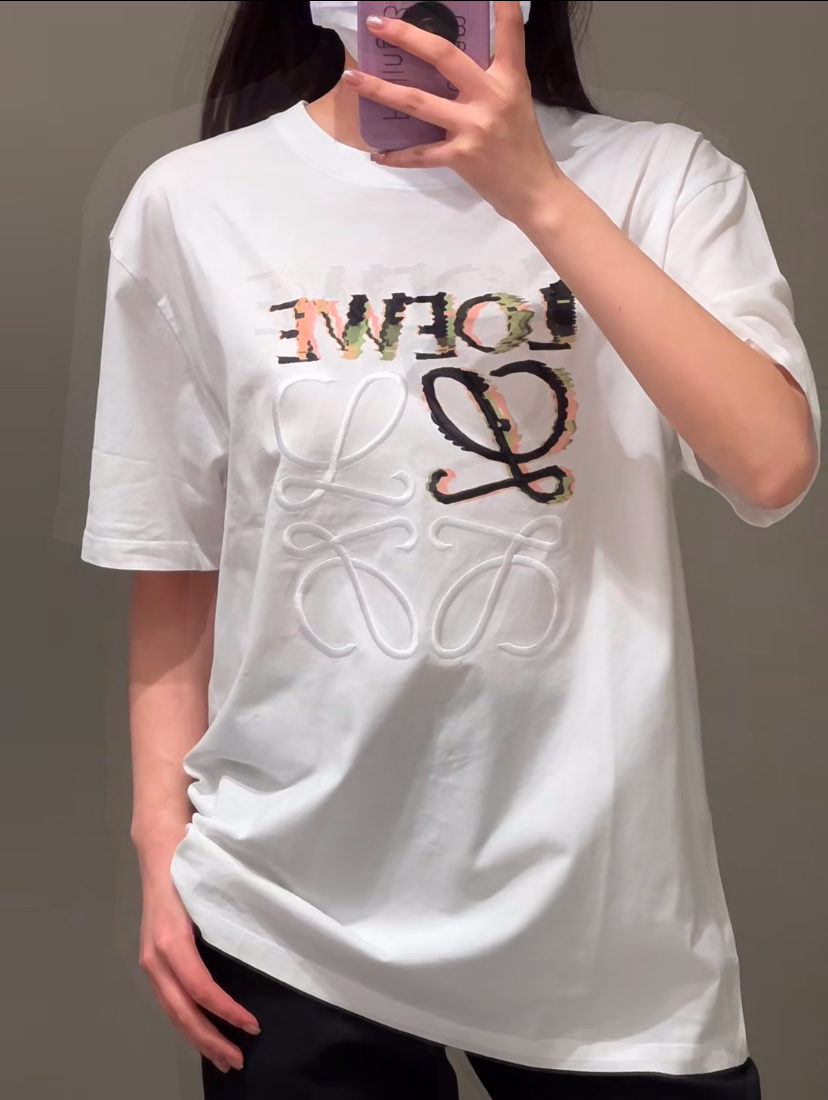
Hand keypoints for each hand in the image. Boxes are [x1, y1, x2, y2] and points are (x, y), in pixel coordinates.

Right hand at [138, 875, 259, 1074]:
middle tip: (237, 1060)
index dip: (225, 1011)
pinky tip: (202, 1032)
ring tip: (223, 1057)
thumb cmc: (190, 865)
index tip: (251, 1025)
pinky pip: (168, 1000)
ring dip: (197, 1038)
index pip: (199, 988)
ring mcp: (149, 960)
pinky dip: (186, 1021)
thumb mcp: (209, 888)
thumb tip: (257, 946)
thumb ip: (225, 918)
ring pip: (171, 1011)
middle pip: (181, 1010)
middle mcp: (155, 956)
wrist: (158, 849)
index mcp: (171, 940)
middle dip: (209, 1039)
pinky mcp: (151, 961)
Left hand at [343, 1, 562, 221]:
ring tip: (353, 78)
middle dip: (407, 37)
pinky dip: (396, 155)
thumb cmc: (523, 145)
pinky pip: (419, 154)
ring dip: (380, 90)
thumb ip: (490, 79)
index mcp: (509, 79)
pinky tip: (377, 153)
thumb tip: (452, 64)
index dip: (504, 4)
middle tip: (377, 24)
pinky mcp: (460, 157)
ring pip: (417, 102)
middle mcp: (490, 97)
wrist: (534, 192)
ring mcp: (473, 127)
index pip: (509, 32)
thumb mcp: (516, 101)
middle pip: (443, 57)